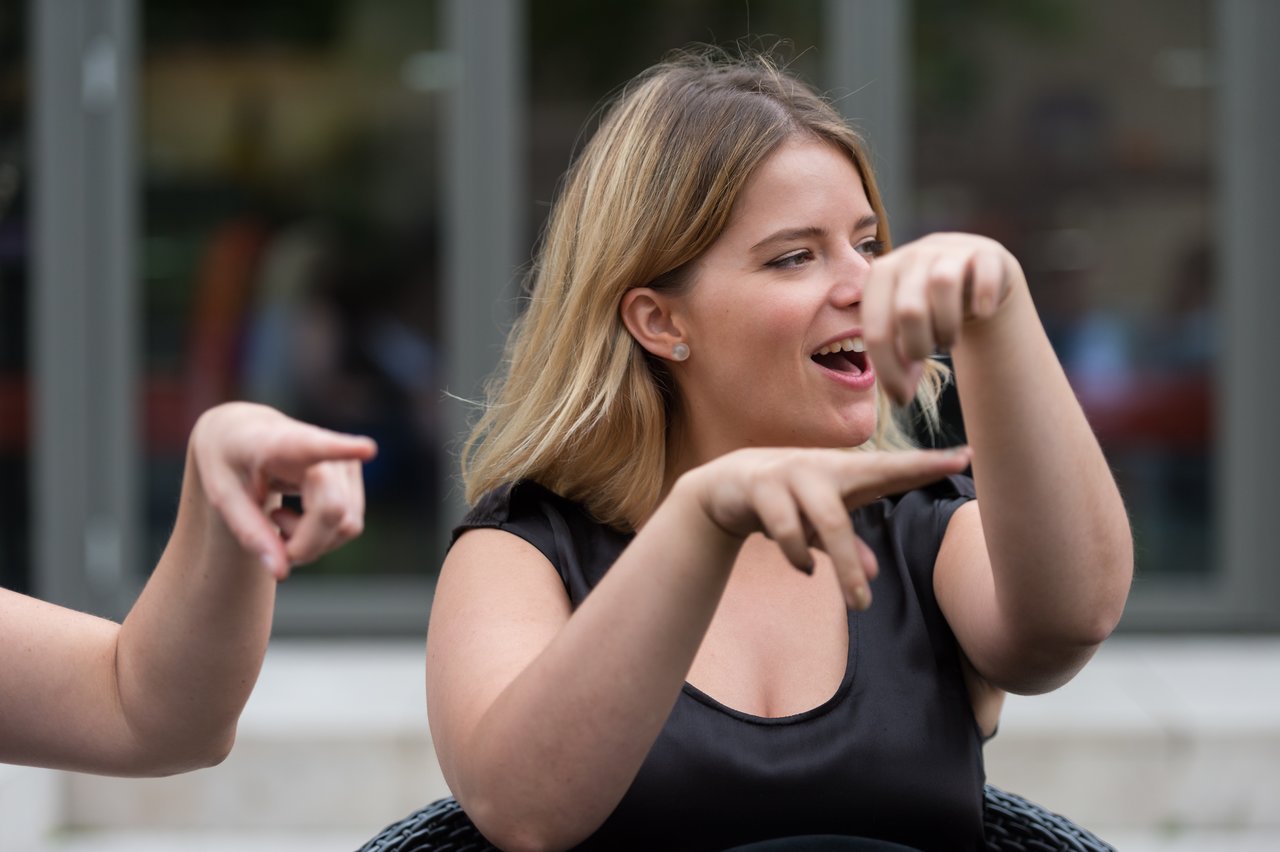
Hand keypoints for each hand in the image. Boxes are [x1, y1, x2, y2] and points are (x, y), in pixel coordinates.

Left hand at [189, 402, 377, 578]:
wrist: (245, 432)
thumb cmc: (230, 461)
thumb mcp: (222, 496)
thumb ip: (251, 533)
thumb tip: (282, 573)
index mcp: (281, 443)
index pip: (315, 446)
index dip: (344, 449)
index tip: (366, 449)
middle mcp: (324, 448)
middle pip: (332, 512)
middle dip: (305, 543)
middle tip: (270, 535)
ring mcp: (346, 460)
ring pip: (347, 525)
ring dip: (313, 542)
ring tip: (279, 521)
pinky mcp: (355, 475)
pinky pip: (350, 525)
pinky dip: (323, 536)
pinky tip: (298, 518)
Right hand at [684, 446, 971, 609]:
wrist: (727, 485)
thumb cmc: (791, 502)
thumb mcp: (823, 526)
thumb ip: (849, 546)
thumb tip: (872, 575)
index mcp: (847, 472)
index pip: (895, 466)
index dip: (929, 462)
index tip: (967, 456)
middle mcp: (825, 465)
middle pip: (875, 481)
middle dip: (905, 495)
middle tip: (904, 568)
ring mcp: (793, 472)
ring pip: (831, 521)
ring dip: (846, 567)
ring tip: (859, 602)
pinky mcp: (762, 486)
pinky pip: (787, 528)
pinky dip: (799, 555)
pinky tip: (804, 569)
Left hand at [862, 233, 1022, 403]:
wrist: (973, 277)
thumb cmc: (930, 311)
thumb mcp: (905, 332)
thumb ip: (896, 361)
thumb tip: (899, 398)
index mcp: (881, 275)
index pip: (875, 327)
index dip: (887, 369)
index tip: (901, 398)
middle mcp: (912, 256)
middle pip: (909, 309)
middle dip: (918, 347)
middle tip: (927, 354)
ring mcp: (948, 249)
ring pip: (942, 284)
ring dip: (947, 327)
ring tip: (949, 341)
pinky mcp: (984, 252)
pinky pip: (984, 272)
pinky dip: (984, 297)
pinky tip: (982, 313)